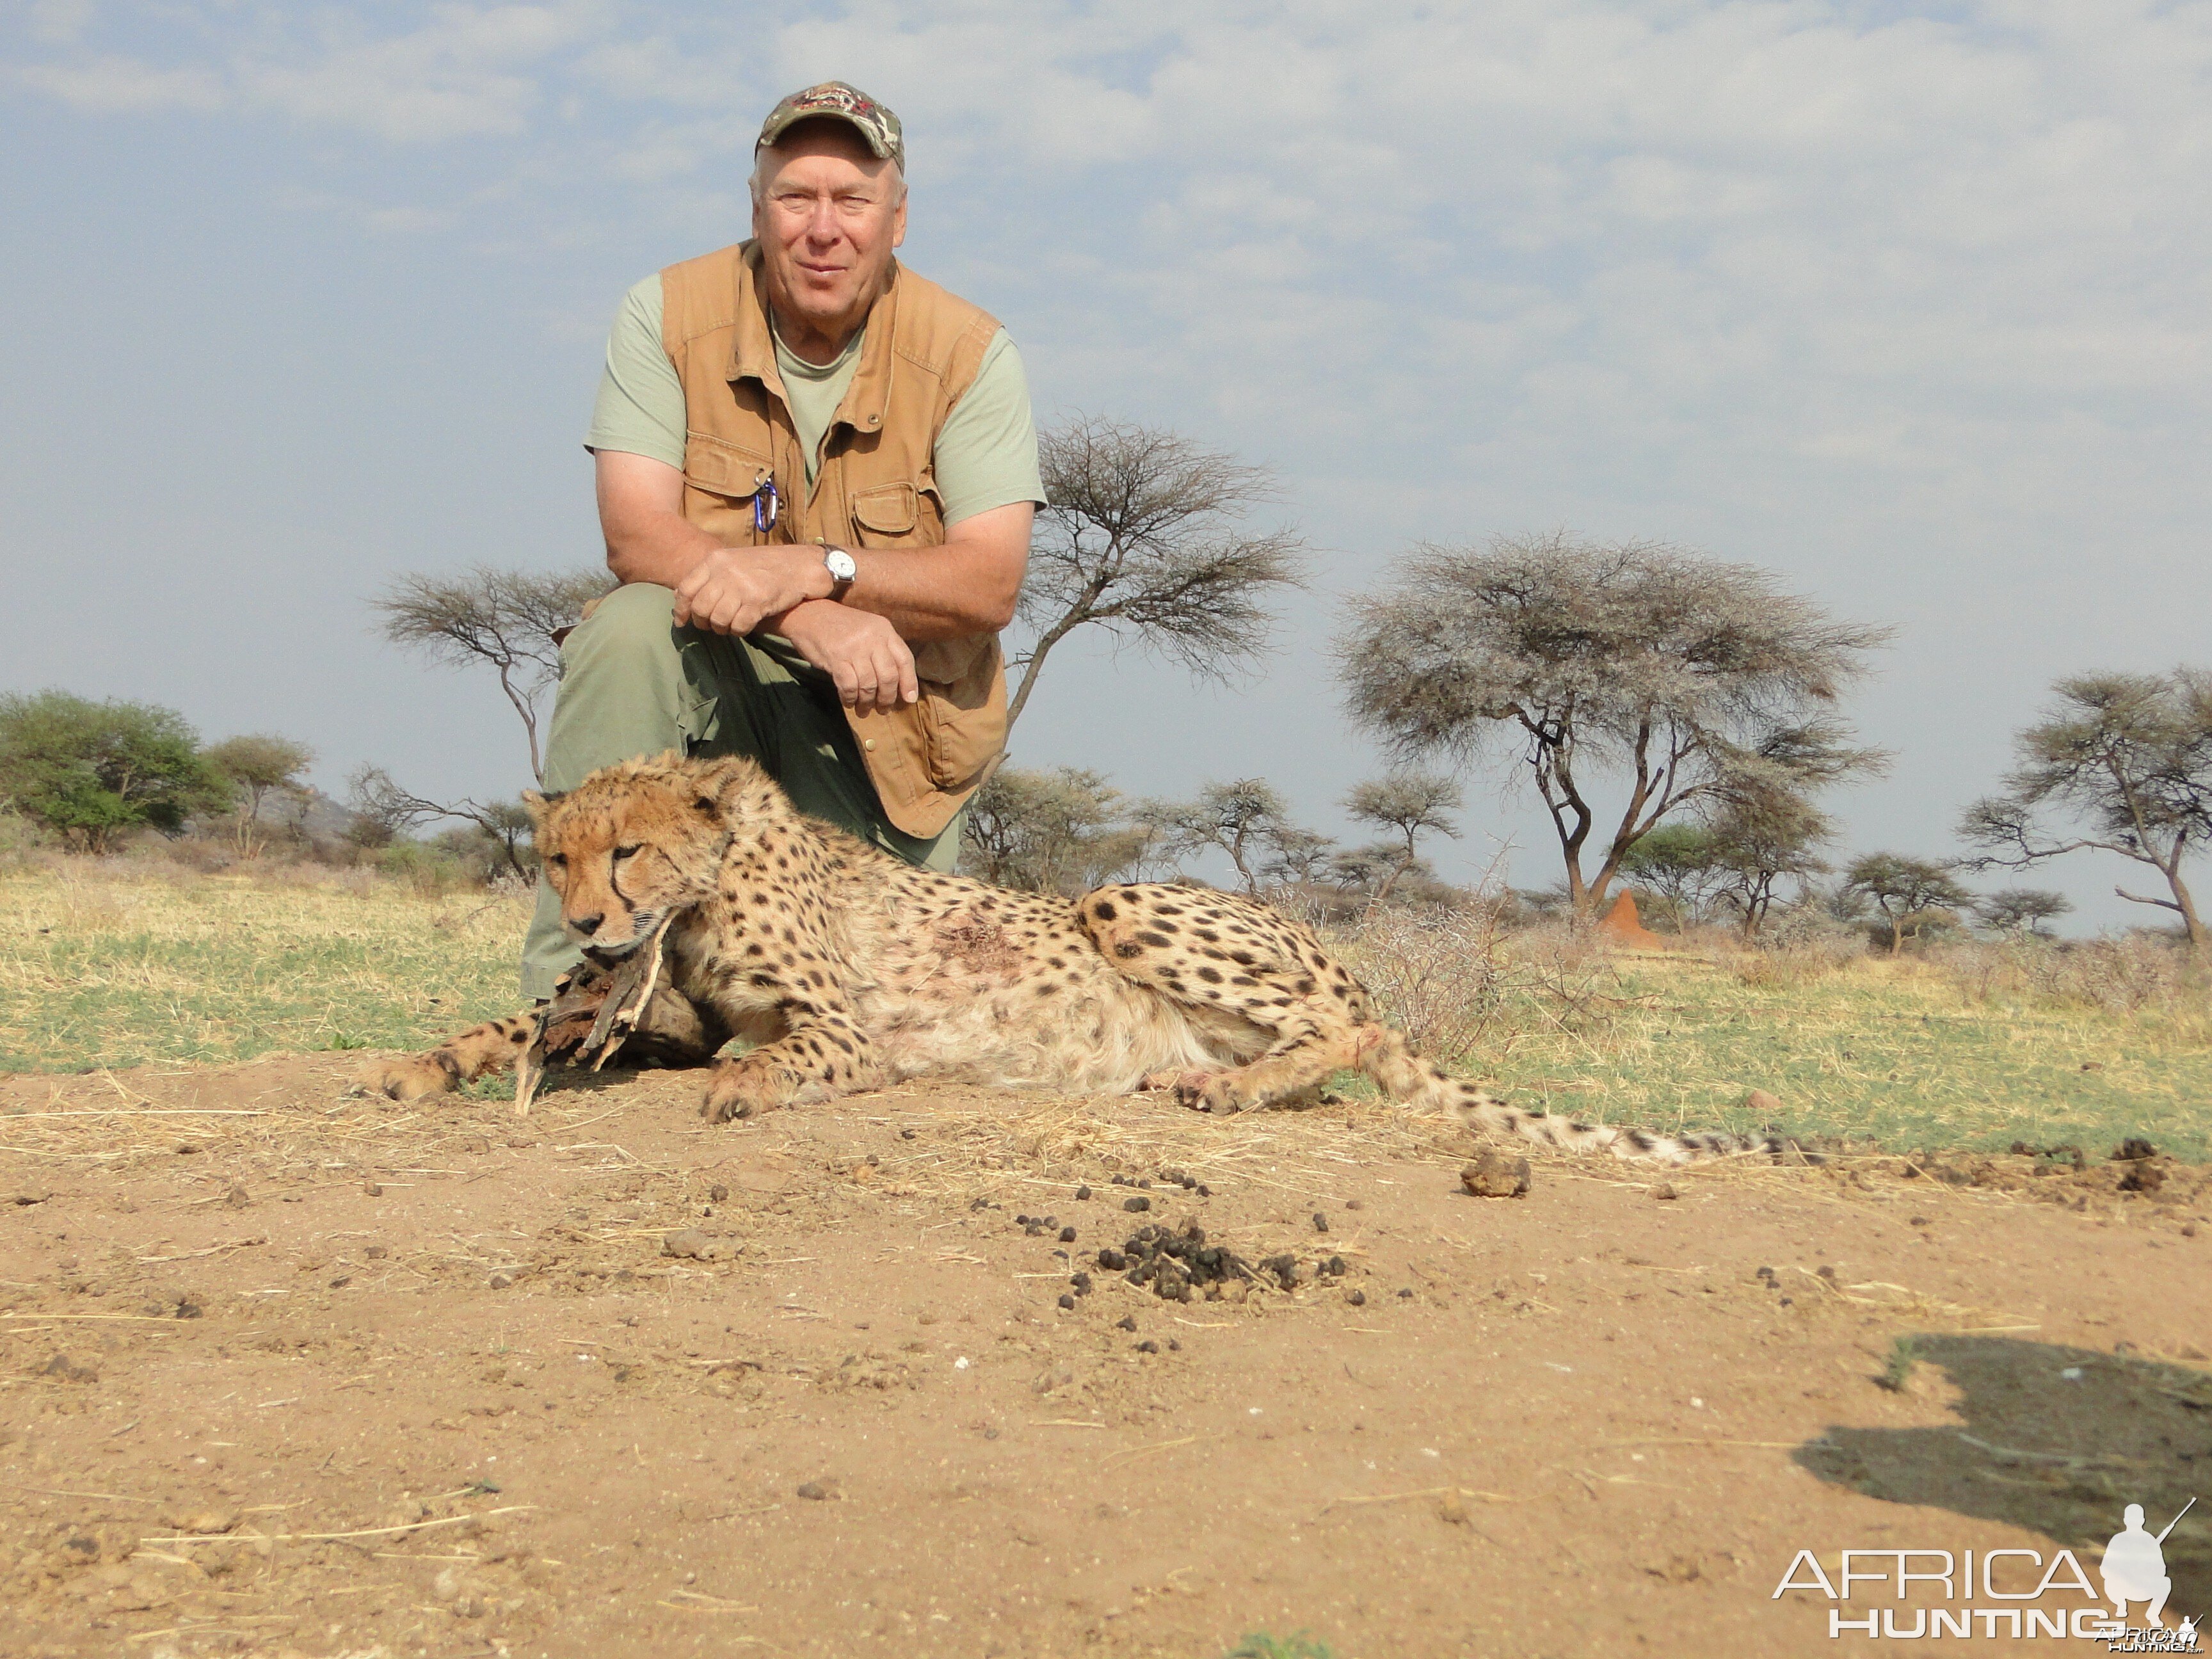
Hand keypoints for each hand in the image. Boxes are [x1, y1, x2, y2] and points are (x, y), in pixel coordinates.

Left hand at [672, 546, 822, 635]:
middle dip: (703, 622)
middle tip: (710, 626)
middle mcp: (725, 572)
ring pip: (717, 619)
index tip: (682, 621)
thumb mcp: (735, 561)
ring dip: (721, 628)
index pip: (686, 587)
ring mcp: (742, 587)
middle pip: (700, 607)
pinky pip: (738, 626)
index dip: (681, 609)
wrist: (801, 566)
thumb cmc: (767, 565)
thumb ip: (713, 575)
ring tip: (728, 627)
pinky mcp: (758, 602)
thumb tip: (687, 598)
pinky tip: (743, 627)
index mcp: (716, 560)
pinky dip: (739, 631)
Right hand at [775, 600, 918, 715]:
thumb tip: (897, 684)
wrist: (808, 614)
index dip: (909, 682)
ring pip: (869, 684)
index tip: (908, 699)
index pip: (904, 659)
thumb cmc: (840, 626)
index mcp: (884, 629)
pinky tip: (849, 702)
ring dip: (867, 702)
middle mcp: (872, 637)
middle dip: (887, 698)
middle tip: (883, 710)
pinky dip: (850, 698)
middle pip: (889, 676)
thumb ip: (883, 650)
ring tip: (863, 710)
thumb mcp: (868, 629)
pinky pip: (849, 686)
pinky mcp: (836, 658)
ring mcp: (854, 647)